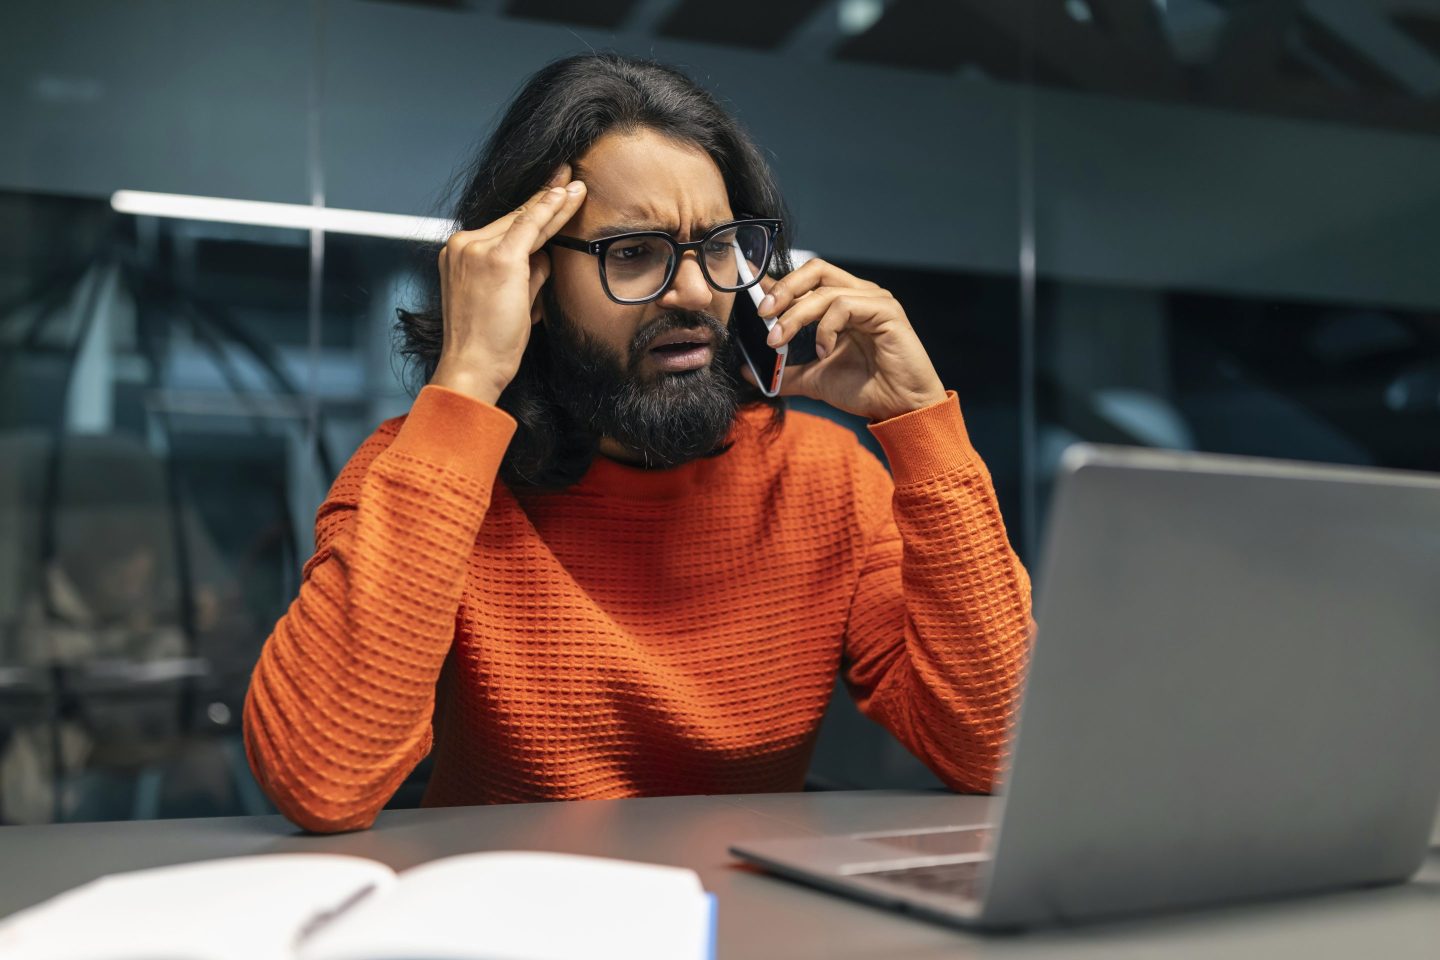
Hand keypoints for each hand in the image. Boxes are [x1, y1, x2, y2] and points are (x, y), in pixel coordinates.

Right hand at [430, 165, 585, 404]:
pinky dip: (548, 210)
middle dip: (544, 199)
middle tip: (567, 176)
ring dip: (553, 203)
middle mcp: (462, 246)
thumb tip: (546, 256)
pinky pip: (529, 227)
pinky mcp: (497, 259)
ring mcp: (477, 249)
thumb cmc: (489, 342)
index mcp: (459, 254)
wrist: (472, 365)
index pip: (503, 227)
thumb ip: (525, 274)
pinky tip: (565, 194)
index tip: (550, 192)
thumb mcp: (508, 300)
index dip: (531, 210)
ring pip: (524, 222)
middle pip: (513, 219)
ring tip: (576, 185)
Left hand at [741, 259, 947, 421]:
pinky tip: (824, 352)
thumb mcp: (814, 379)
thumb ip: (784, 372)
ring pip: (825, 290)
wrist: (899, 410)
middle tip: (763, 314)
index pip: (806, 280)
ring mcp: (874, 300)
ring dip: (795, 315)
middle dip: (784, 289)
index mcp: (843, 304)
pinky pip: (844, 306)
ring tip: (779, 340)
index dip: (778, 286)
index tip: (753, 304)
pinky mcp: (886, 311)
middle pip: (815, 270)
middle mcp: (859, 295)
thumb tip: (748, 372)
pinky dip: (825, 328)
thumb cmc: (865, 390)